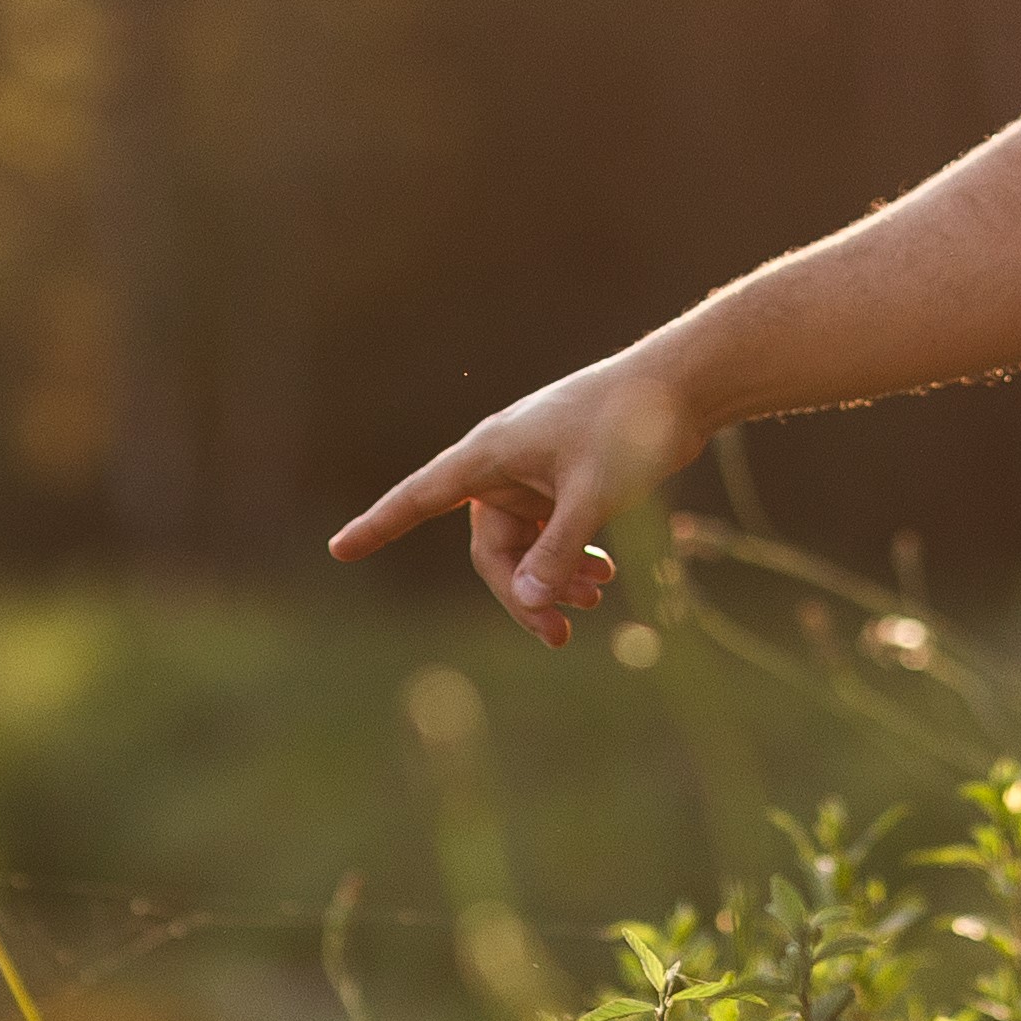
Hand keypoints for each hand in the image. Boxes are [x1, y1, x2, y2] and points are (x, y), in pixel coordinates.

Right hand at [326, 354, 703, 644]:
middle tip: (559, 634)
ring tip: (595, 599)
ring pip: (525, 547)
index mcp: (489, 455)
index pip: (419, 497)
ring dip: (552, 578)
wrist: (680, 387)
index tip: (339, 550)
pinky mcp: (563, 480)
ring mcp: (533, 474)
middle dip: (522, 592)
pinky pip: (550, 533)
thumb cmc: (630, 427)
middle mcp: (502, 465)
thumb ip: (559, 552)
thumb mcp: (592, 497)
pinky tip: (602, 578)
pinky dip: (570, 558)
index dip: (380, 525)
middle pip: (491, 549)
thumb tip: (527, 603)